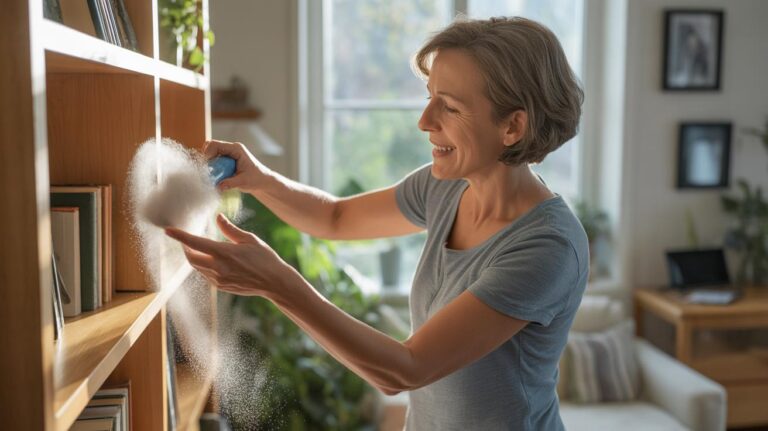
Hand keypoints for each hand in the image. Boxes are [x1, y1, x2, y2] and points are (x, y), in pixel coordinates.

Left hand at [164, 213, 297, 297]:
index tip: (168, 230)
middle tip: (187, 239)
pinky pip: (206, 275)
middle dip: (186, 247)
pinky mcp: (221, 287)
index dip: (179, 236)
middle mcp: (218, 268)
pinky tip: (213, 260)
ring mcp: (218, 279)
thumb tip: (218, 217)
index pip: (195, 243)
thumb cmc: (265, 258)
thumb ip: (230, 229)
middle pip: (191, 257)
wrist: (274, 282)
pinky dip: (204, 266)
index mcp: (224, 253)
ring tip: (199, 248)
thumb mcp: (249, 240)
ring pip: (197, 267)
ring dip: (195, 257)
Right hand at [202, 139, 272, 193]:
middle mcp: (231, 149)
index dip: (207, 154)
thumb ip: (230, 183)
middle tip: (208, 171)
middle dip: (207, 158)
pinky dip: (212, 167)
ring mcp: (229, 154)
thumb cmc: (256, 179)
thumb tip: (217, 186)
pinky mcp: (227, 160)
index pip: (215, 144)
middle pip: (211, 147)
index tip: (207, 167)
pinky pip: (215, 160)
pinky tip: (216, 176)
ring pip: (211, 153)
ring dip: (209, 163)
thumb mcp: (243, 182)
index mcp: (236, 149)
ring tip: (213, 175)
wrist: (263, 181)